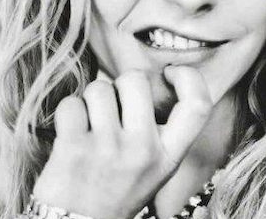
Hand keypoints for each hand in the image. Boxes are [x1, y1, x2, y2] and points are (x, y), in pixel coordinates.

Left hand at [31, 65, 213, 218]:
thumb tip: (151, 79)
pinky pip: (71, 104)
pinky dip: (67, 114)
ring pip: (98, 88)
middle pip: (135, 80)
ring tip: (89, 127)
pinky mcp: (73, 148)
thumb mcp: (153, 169)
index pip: (197, 104)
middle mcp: (143, 151)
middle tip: (112, 109)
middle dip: (118, 85)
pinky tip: (70, 135)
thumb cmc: (115, 191)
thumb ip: (158, 131)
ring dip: (89, 101)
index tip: (169, 73)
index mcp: (168, 157)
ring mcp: (108, 148)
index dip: (188, 77)